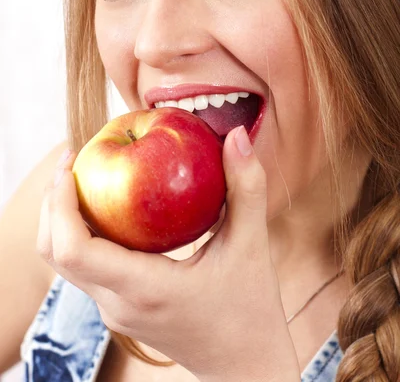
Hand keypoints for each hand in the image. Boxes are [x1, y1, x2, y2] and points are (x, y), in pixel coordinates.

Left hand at [37, 126, 300, 381]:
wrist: (244, 367)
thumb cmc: (250, 310)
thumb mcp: (252, 245)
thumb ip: (247, 187)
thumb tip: (237, 135)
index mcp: (144, 288)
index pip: (74, 250)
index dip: (60, 203)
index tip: (71, 164)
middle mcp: (117, 304)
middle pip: (53, 252)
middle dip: (53, 202)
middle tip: (72, 158)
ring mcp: (114, 311)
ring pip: (62, 262)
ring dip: (62, 217)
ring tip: (82, 175)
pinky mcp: (119, 309)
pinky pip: (84, 267)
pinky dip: (81, 232)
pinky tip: (108, 204)